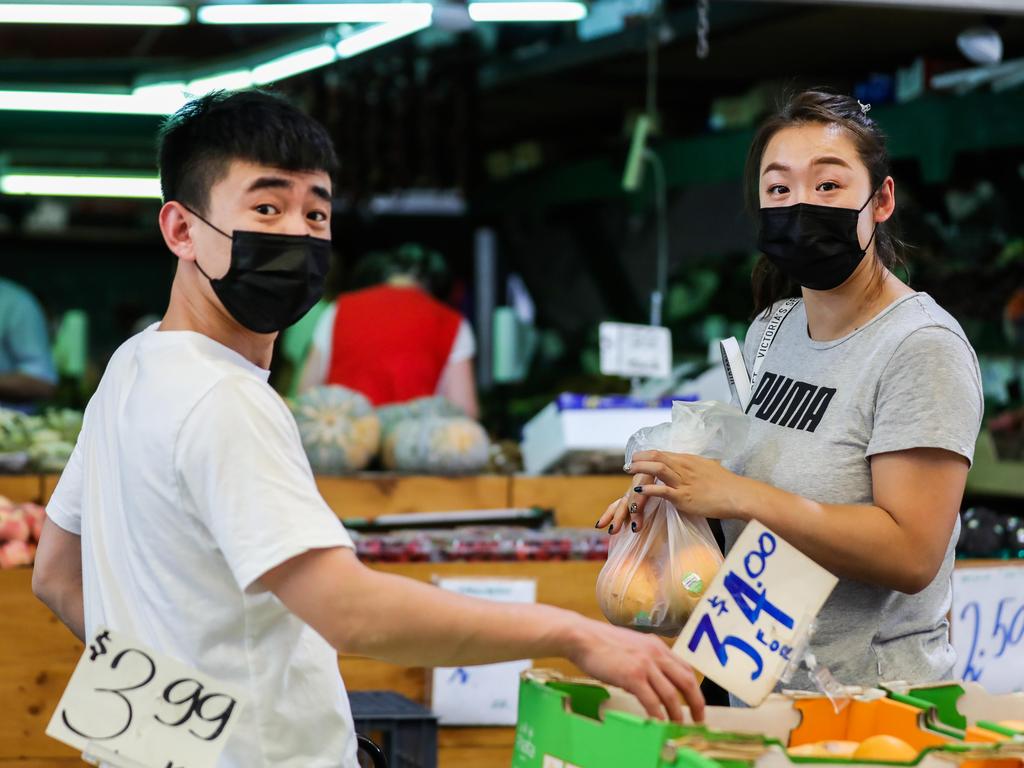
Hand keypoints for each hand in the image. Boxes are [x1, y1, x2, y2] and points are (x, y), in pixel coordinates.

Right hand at [570, 617, 704, 722]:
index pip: (685, 668)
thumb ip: (646, 658)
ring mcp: (645, 664)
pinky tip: (659, 723)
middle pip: (686, 681)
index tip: (696, 701)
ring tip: (678, 725)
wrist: (582, 637)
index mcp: (657, 645)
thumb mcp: (632, 645)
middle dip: (696, 702)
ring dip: (677, 713)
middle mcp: (655, 653)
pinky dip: (658, 715)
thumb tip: (653, 679)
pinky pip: (652, 701)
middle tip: (699, 718)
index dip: (694, 687)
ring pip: (671, 694)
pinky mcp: (632, 675)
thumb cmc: (601, 642)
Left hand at [600, 451, 752, 531]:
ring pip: (657, 470)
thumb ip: (696, 467)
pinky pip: (663, 491)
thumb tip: (692, 466)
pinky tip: (638, 490)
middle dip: (640, 459)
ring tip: (629, 471)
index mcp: (689, 460)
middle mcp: (684, 467)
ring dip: (641, 469)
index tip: (637, 457)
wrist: (737, 494)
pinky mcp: (684, 497)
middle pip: (657, 457)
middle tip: (628, 463)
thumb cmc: (726, 484)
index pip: (663, 453)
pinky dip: (649, 490)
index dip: (647, 455)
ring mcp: (683, 482)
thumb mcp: (709, 468)